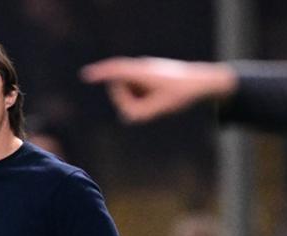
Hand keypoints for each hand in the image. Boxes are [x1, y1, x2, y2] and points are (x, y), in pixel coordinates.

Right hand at [80, 57, 236, 122]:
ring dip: (135, 100)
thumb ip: (136, 113)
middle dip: (125, 100)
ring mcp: (142, 70)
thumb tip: (124, 115)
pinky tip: (156, 98)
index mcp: (142, 72)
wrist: (200, 83)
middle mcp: (140, 68)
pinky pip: (133, 90)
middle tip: (149, 108)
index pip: (116, 71)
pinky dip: (140, 97)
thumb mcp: (158, 109)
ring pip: (126, 90)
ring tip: (157, 101)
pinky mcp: (145, 75)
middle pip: (118, 88)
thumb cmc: (180, 95)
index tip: (86, 75)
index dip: (100, 73)